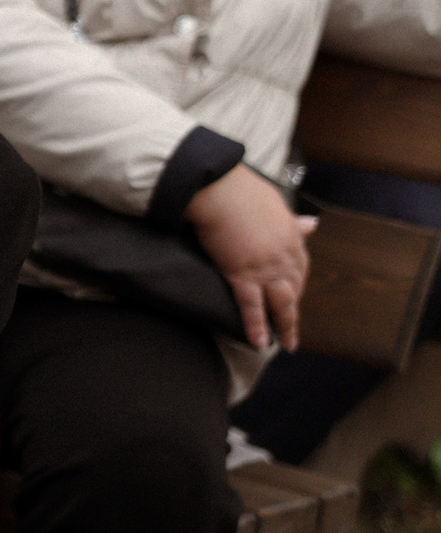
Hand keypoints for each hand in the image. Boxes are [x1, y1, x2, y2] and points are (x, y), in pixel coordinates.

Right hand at [185, 165, 316, 350]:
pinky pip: (251, 306)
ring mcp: (265, 267)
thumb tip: (313, 224)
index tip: (293, 297)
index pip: (301, 268)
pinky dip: (256, 326)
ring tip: (284, 344)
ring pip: (281, 303)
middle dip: (294, 312)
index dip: (297, 286)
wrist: (219, 188)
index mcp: (292, 237)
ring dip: (285, 326)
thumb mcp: (275, 204)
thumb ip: (292, 220)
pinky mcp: (242, 274)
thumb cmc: (241, 189)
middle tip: (292, 331)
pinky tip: (259, 342)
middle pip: (294, 290)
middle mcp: (284, 256)